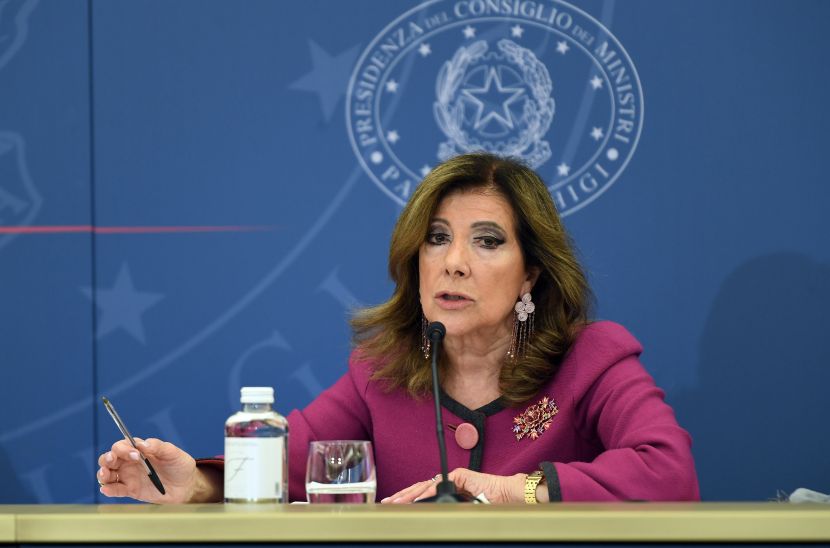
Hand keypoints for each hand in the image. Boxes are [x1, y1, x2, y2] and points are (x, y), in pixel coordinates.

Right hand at [97, 438, 219, 503]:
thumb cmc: (179, 465)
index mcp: (139, 450)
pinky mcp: (131, 490)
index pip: (122, 445)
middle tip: (112, 461)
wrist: (186, 485)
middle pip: (109, 458)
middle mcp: (130, 462)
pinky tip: (106, 489)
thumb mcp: (172, 453)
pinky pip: (115, 490)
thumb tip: (143, 444)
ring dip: (102, 473)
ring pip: (107, 474)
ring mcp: (129, 476)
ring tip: (105, 474)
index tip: (134, 454)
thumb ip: (158, 447)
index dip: (124, 448)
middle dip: (107, 458)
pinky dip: (108, 489)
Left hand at [380, 468, 526, 503]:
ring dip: (410, 495)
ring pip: (425, 486)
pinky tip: (418, 499)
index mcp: (447, 490)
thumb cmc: (487, 505)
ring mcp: (452, 477)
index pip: (422, 493)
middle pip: (420, 488)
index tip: (394, 505)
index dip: (408, 498)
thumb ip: (445, 511)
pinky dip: (428, 492)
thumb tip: (428, 519)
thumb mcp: (460, 511)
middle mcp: (448, 482)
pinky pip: (440, 485)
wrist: (505, 497)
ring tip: (397, 502)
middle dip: (402, 496)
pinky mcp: (460, 475)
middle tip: (387, 503)